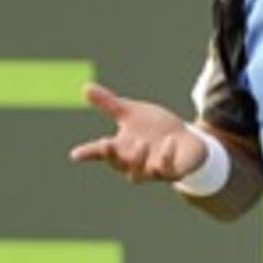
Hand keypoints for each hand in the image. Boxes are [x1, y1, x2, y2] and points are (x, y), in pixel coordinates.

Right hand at [69, 83, 206, 183]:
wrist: (186, 141)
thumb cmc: (155, 128)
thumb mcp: (133, 113)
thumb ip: (110, 104)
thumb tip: (85, 87)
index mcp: (122, 148)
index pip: (100, 152)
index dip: (88, 153)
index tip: (76, 154)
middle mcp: (133, 162)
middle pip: (117, 164)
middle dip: (111, 155)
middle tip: (106, 142)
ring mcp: (151, 170)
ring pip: (138, 175)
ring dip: (138, 160)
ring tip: (140, 143)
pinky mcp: (171, 172)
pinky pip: (167, 170)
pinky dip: (166, 157)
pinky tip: (170, 141)